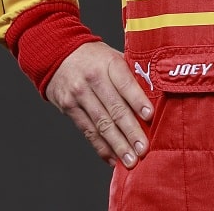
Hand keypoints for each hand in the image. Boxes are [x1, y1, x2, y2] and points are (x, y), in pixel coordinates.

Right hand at [45, 41, 152, 167]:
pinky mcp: (69, 108)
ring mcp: (79, 94)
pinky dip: (101, 147)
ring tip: (130, 161)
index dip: (137, 100)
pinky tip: (113, 159)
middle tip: (143, 149)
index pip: (125, 83)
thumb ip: (132, 73)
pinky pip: (87, 131)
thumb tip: (156, 96)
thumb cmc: (94, 57)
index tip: (149, 116)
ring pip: (101, 124)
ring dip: (117, 145)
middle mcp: (92, 79)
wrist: (57, 53)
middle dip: (130, 131)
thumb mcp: (113, 56)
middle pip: (114, 108)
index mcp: (108, 63)